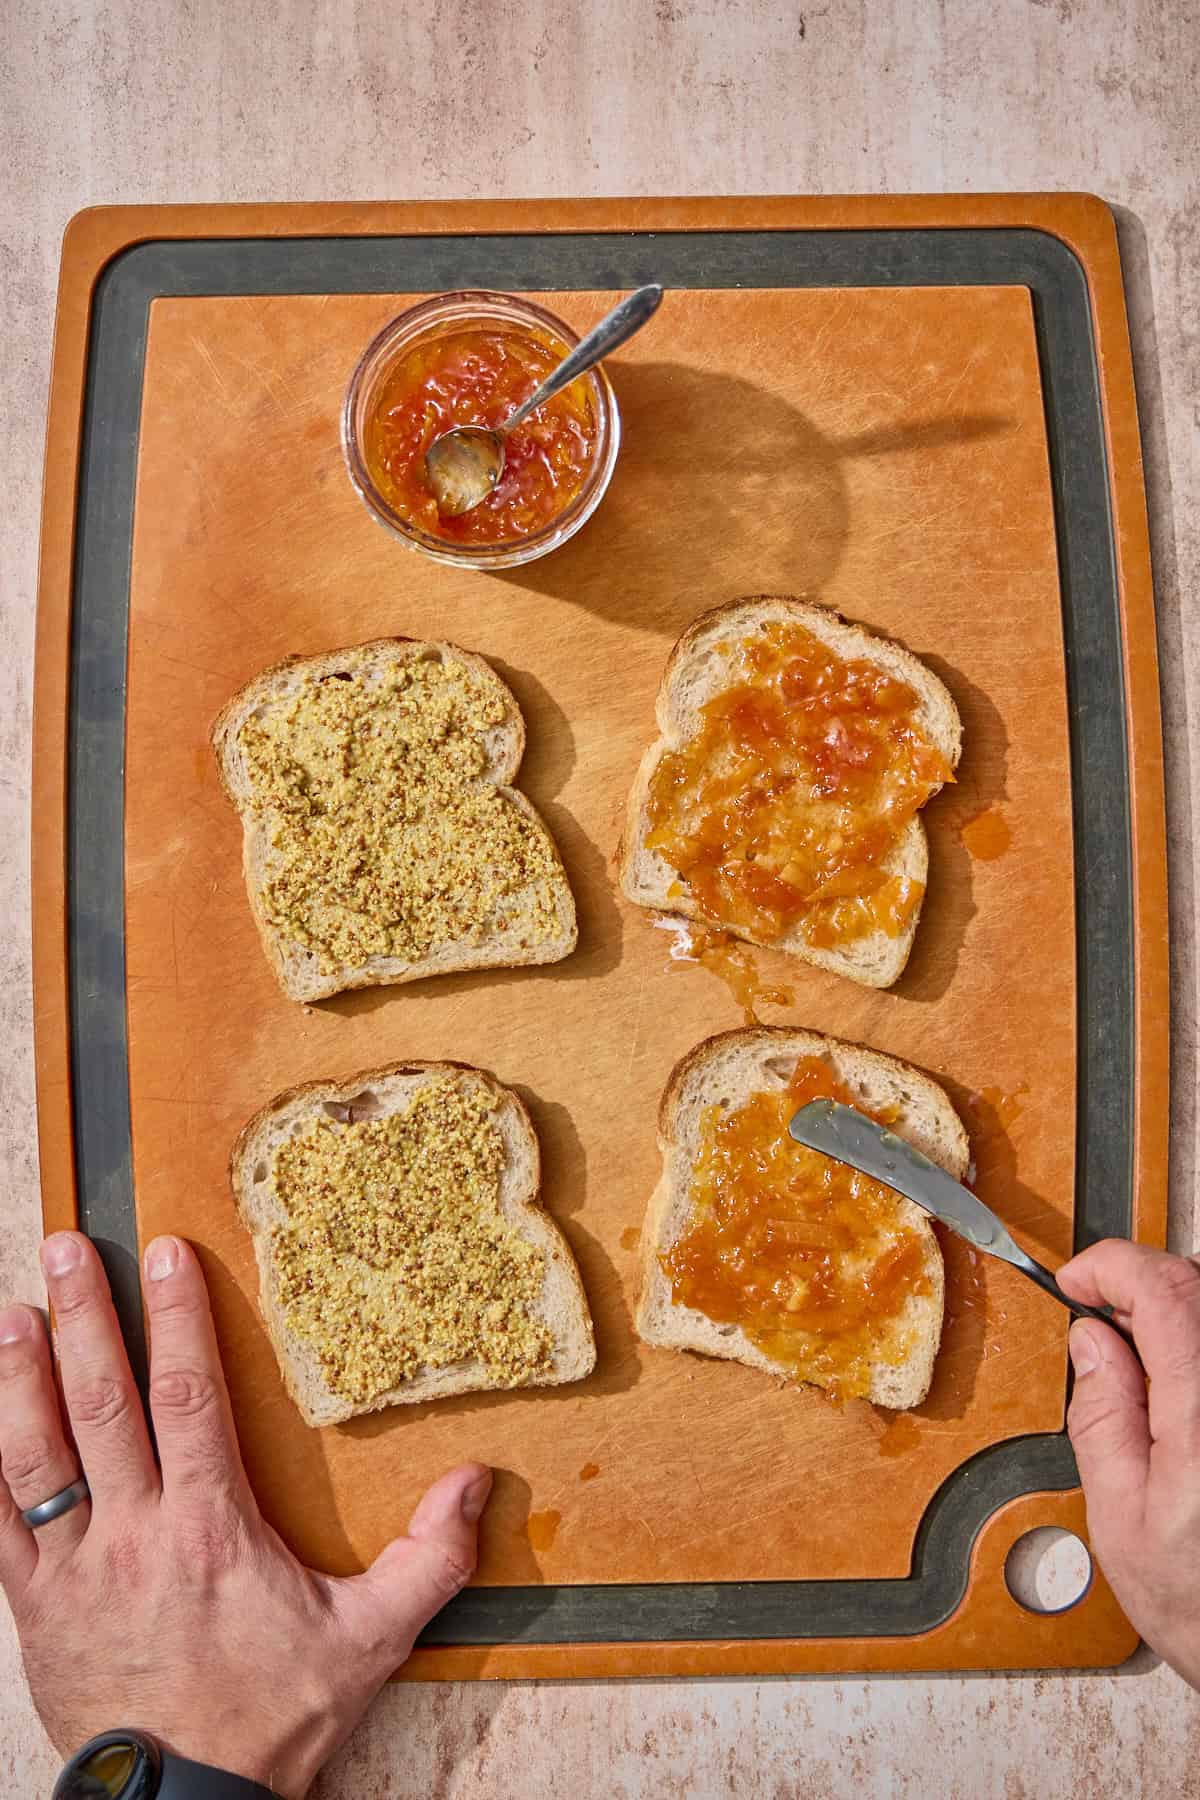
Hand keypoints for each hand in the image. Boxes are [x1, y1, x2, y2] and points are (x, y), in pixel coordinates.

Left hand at [0, 1232, 491, 1796]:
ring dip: (21, 1377)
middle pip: (102, 1403)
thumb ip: (427, 1558)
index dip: (176, 1318)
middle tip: (66, 1250)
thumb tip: (475, 1481)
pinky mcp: (34, 1609)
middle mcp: (135, 1533)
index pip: (188, 1396)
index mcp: (211, 1526)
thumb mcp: (369, 1640)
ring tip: (14, 1313)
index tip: (165, 1253)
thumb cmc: (270, 1720)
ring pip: (37, 1455)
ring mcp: (74, 1570)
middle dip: (85, 1318)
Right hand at [1059, 1239, 1199, 1686]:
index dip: (1110, 1267)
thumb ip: (1103, 1417)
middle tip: (1099, 1322)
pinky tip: (1179, 1394)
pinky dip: (1196, 1349)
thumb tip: (1091, 1341)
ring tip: (1139, 1364)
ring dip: (1176, 1314)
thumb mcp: (1122, 1518)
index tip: (1075, 1281)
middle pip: (1197, 1288)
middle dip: (1142, 1285)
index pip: (1162, 1290)